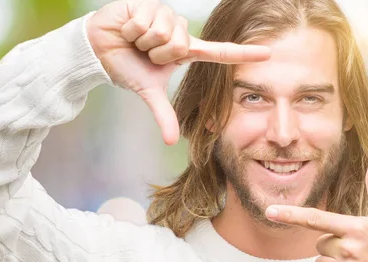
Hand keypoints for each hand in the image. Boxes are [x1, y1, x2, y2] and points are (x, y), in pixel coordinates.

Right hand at [86, 0, 270, 144]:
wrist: (98, 48)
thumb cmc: (127, 66)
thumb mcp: (148, 90)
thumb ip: (163, 114)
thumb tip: (171, 142)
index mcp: (186, 51)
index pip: (220, 53)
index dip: (244, 54)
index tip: (269, 54)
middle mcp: (181, 32)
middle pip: (181, 45)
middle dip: (157, 52)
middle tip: (144, 50)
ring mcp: (167, 15)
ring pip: (164, 34)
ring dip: (143, 40)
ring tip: (136, 39)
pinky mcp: (151, 3)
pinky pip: (146, 22)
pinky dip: (132, 29)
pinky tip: (128, 27)